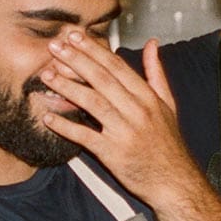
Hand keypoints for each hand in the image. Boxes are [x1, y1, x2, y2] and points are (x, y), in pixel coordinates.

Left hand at [38, 36, 203, 208]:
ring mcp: (125, 132)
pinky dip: (66, 127)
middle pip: (102, 79)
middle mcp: (137, 111)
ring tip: (46, 76)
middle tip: (54, 48)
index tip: (74, 37)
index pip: (117, 67)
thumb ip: (156, 73)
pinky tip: (48, 117)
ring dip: (67, 88)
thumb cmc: (168, 143)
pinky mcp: (113, 154)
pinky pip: (85, 137)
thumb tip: (151, 44)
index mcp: (148, 97)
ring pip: (92, 103)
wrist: (174, 182)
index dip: (94, 50)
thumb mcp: (167, 104)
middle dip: (76, 61)